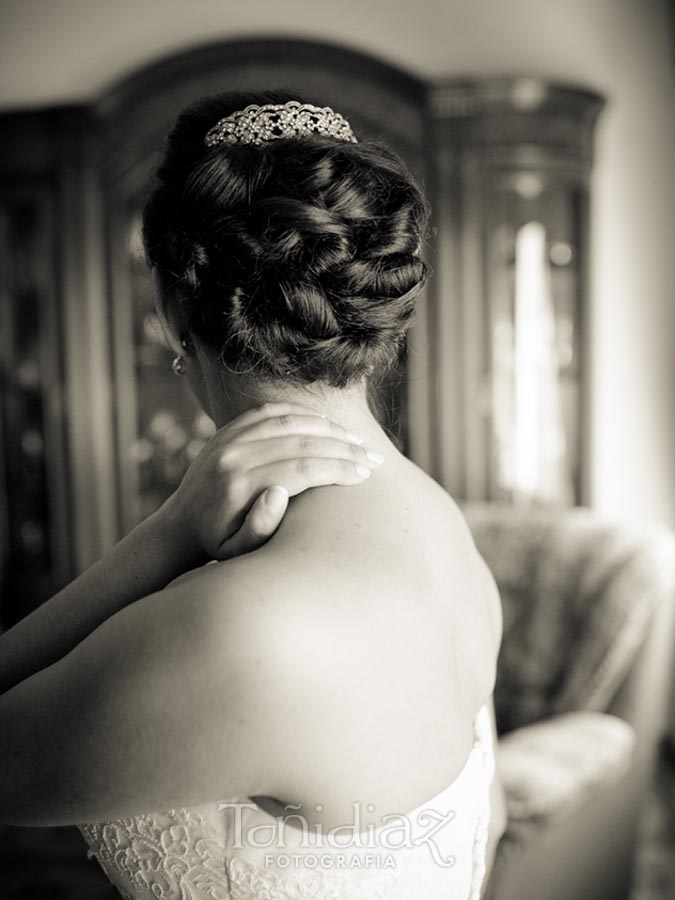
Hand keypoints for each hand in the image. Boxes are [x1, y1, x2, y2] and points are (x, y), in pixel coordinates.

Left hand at [159, 401, 382, 561]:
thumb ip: (259, 527)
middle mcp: (233, 455)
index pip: (303, 468)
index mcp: (239, 485)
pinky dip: (303, 414)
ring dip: (329, 428)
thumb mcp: (236, 551)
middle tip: (374, 457)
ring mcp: (229, 437)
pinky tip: (327, 424)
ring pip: (290, 420)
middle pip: (301, 441)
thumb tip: (279, 492)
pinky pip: (272, 411)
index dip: (339, 469)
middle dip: (344, 448)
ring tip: (357, 441)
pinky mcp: (228, 428)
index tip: (365, 474)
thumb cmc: (219, 544)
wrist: (182, 523)